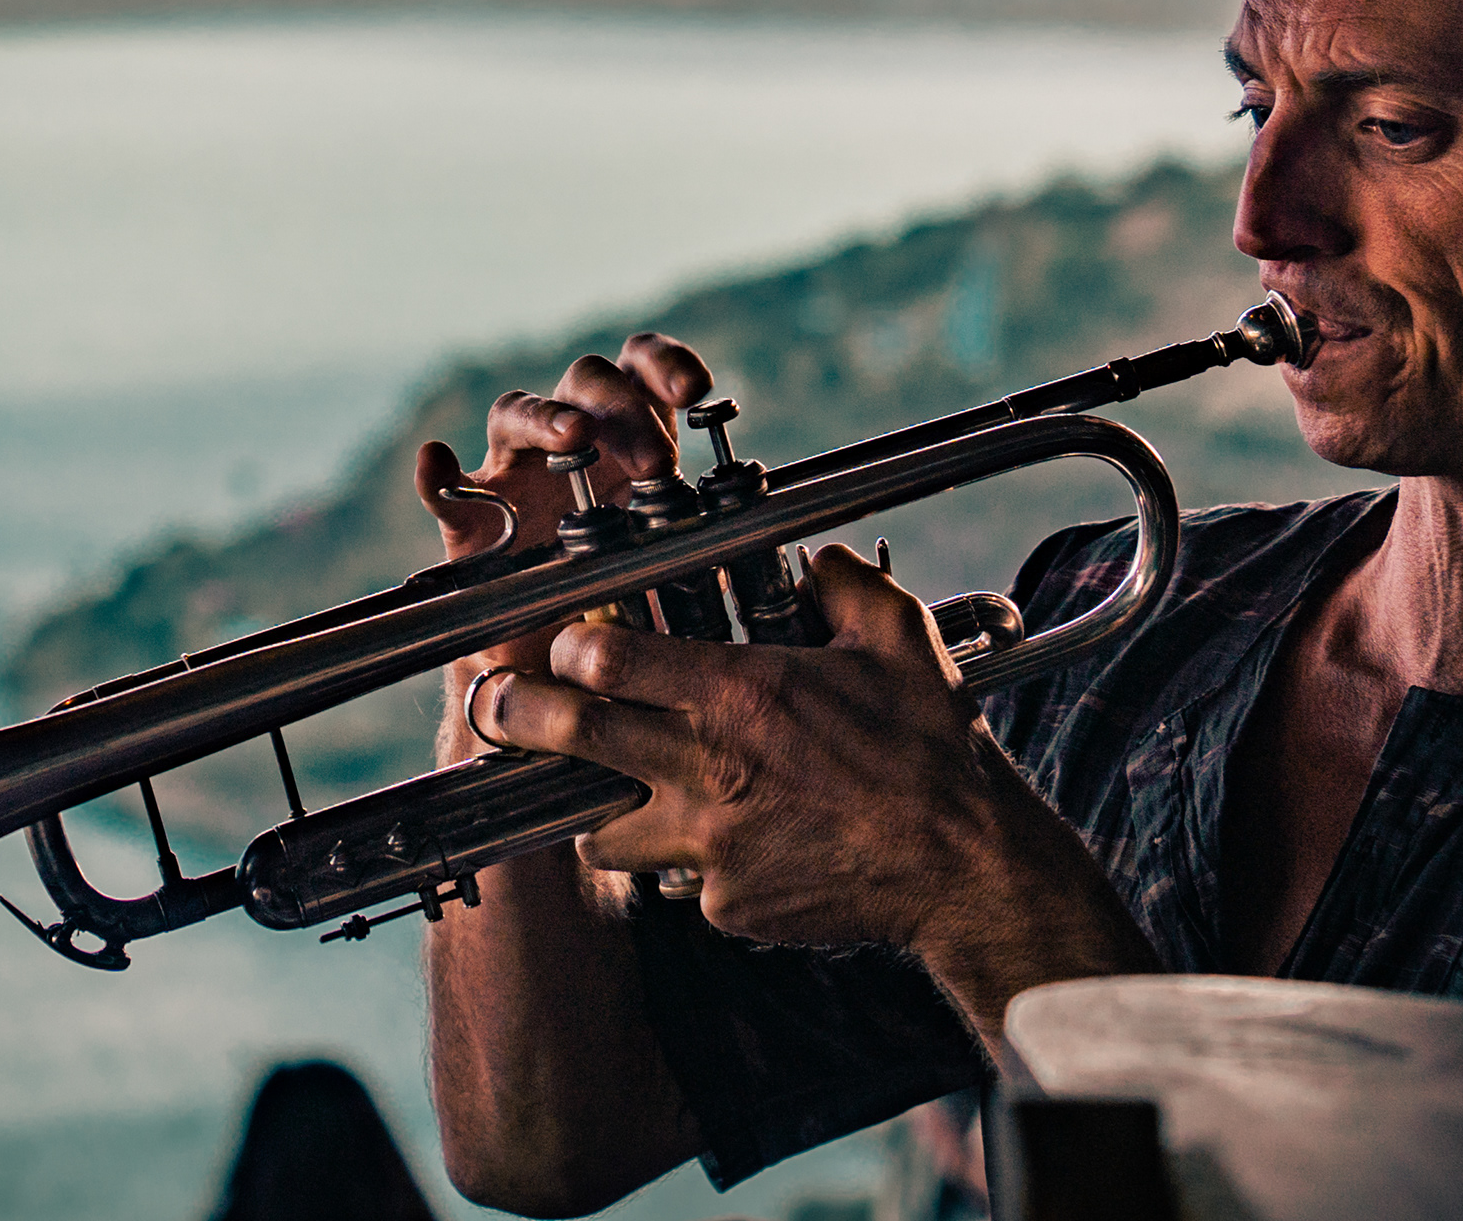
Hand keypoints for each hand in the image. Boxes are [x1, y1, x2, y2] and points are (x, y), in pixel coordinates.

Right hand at [411, 334, 710, 671]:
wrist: (564, 673)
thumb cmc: (627, 601)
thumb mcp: (677, 560)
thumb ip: (705, 532)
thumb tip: (766, 532)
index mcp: (625, 437)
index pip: (639, 370)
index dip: (664, 363)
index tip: (697, 389)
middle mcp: (567, 442)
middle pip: (584, 381)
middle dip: (622, 409)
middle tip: (655, 463)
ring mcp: (514, 475)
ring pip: (516, 412)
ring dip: (547, 417)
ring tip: (572, 436)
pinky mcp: (470, 521)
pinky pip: (446, 491)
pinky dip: (437, 474)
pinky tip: (436, 460)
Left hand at [470, 544, 1156, 1028]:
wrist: (965, 868)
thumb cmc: (932, 749)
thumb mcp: (897, 639)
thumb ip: (844, 584)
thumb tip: (815, 557)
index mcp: (738, 695)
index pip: (608, 658)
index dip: (572, 645)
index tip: (566, 641)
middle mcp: (708, 769)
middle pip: (572, 737)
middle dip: (518, 714)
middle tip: (497, 703)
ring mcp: (709, 846)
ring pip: (603, 828)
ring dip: (599, 806)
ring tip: (610, 790)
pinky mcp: (725, 906)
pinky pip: (680, 881)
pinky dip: (691, 864)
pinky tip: (729, 846)